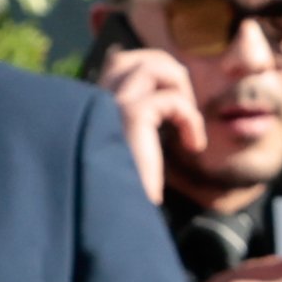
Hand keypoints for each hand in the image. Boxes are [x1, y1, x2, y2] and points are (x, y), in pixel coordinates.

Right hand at [97, 45, 206, 204]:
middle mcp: (94, 104)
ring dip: (179, 88)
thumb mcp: (129, 157)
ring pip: (152, 65)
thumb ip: (137, 129)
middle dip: (163, 72)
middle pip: (130, 57)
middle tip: (183, 107)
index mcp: (88, 112)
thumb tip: (161, 106)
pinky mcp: (133, 115)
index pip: (114, 68)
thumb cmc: (122, 200)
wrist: (113, 224)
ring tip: (187, 120)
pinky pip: (172, 99)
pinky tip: (193, 145)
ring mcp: (111, 105)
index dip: (147, 75)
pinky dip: (190, 119)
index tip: (172, 105)